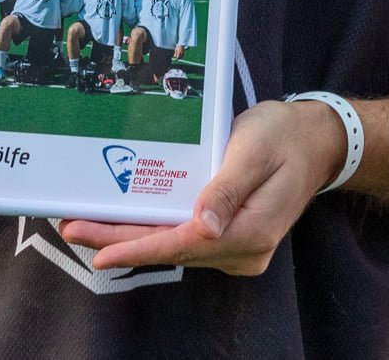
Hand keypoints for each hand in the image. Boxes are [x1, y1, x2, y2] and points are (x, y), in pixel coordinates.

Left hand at [58, 98, 345, 274]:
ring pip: (175, 245)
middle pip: (172, 248)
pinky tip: (125, 222)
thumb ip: (227, 190)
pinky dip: (154, 230)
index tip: (101, 251)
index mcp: (251, 232)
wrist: (316, 139)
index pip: (184, 245)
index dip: (139, 248)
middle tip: (73, 229)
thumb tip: (204, 227)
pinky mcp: (231, 237)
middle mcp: (243, 249)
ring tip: (87, 224)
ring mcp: (238, 247)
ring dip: (133, 236)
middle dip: (121, 241)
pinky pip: (186, 238)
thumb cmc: (284, 137)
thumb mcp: (253, 152)